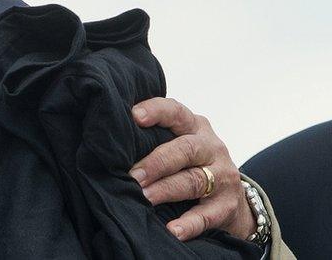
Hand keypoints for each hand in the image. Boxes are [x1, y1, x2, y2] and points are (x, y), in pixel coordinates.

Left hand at [128, 97, 254, 241]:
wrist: (232, 200)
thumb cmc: (191, 165)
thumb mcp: (178, 144)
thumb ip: (153, 138)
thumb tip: (108, 142)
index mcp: (195, 127)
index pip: (177, 112)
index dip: (157, 111)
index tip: (134, 116)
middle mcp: (211, 148)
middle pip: (185, 149)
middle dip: (156, 162)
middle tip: (133, 175)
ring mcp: (223, 177)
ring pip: (193, 181)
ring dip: (165, 190)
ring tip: (144, 198)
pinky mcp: (227, 206)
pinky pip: (207, 215)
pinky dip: (189, 223)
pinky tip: (172, 230)